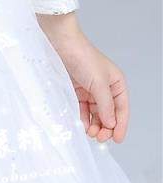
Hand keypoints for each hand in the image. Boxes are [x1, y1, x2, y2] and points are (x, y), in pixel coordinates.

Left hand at [36, 13, 128, 143]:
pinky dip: (83, 118)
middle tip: (99, 138)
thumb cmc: (82, 57)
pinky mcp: (76, 89)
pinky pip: (82, 108)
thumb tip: (111, 124)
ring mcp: (90, 89)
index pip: (122, 108)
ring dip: (94, 124)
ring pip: (95, 113)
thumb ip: (106, 105)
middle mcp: (104, 87)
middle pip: (108, 113)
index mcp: (116, 83)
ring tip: (90, 133)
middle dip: (105, 127)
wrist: (60, 42)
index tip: (116, 139)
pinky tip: (82, 125)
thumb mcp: (99, 83)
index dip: (120, 125)